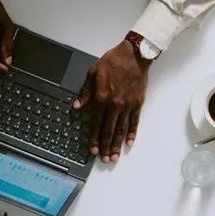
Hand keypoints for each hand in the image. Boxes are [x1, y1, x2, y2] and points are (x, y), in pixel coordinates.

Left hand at [74, 40, 147, 161]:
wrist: (134, 56)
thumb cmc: (113, 61)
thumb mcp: (93, 73)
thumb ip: (85, 92)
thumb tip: (77, 106)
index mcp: (101, 98)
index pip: (95, 123)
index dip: (92, 138)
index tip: (91, 150)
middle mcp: (114, 105)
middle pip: (108, 131)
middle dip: (105, 147)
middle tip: (104, 160)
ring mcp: (127, 106)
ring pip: (121, 130)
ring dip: (116, 145)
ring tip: (115, 157)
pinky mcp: (137, 104)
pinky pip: (134, 122)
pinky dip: (131, 133)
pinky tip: (129, 143)